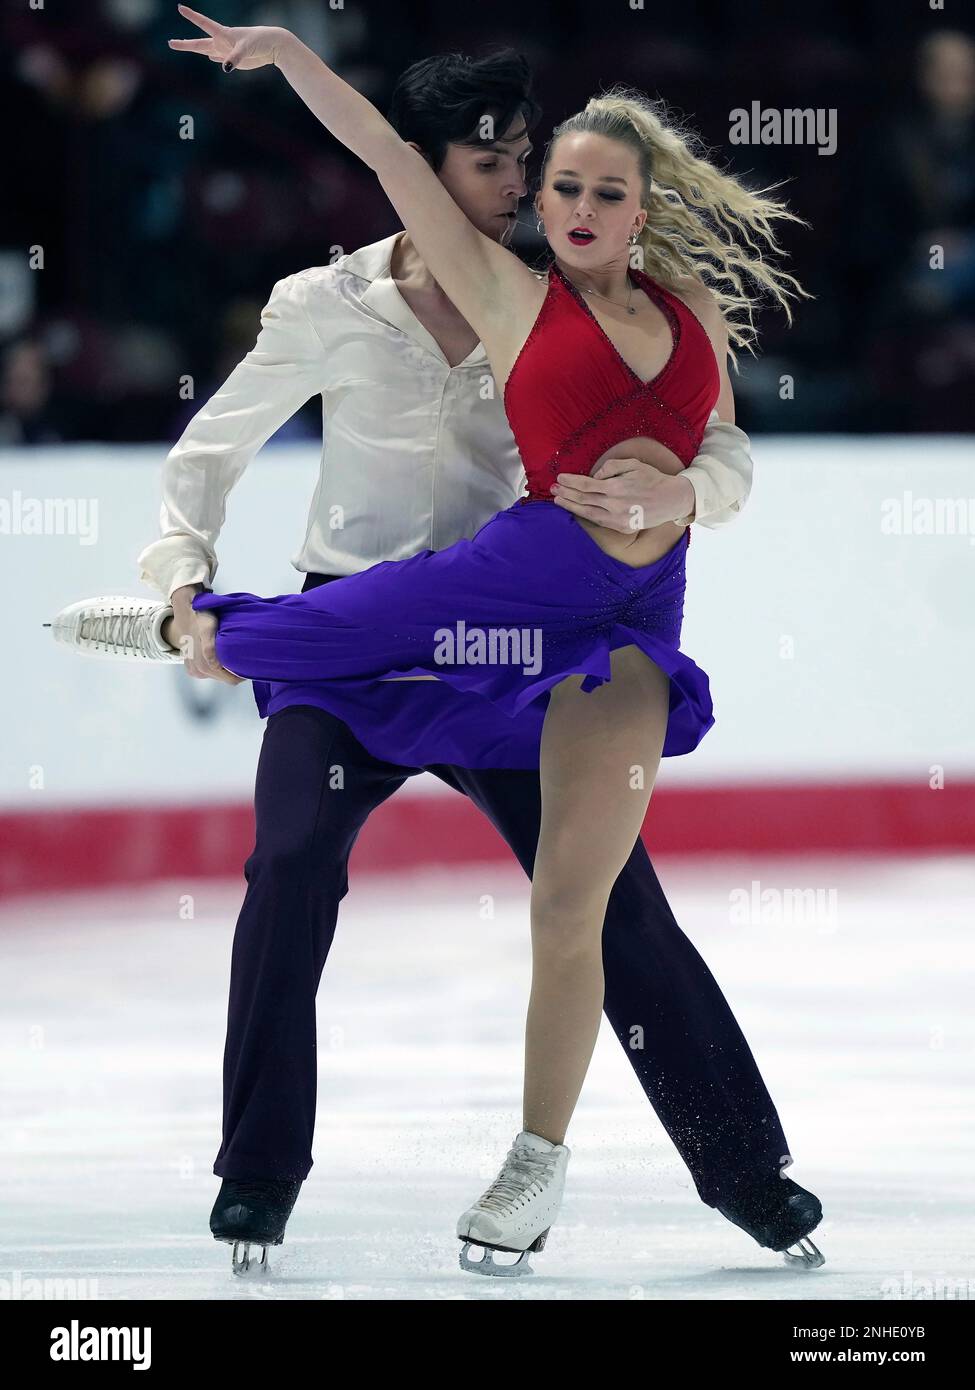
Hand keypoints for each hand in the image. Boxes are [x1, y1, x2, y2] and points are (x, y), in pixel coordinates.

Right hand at [168, 4, 288, 71]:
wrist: (271, 46)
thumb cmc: (259, 41)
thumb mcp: (246, 49)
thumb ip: (234, 58)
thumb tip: (224, 68)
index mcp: (223, 34)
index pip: (203, 23)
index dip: (192, 16)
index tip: (180, 8)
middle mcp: (222, 42)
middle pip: (199, 43)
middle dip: (184, 44)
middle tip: (170, 43)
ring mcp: (226, 51)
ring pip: (206, 51)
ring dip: (194, 49)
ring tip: (181, 45)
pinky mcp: (233, 60)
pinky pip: (220, 59)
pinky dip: (214, 59)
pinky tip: (210, 58)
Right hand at [169, 585, 242, 683]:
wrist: (186, 614)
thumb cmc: (201, 619)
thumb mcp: (207, 629)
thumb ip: (209, 647)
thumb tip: (214, 663)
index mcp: (204, 664)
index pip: (231, 679)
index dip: (243, 674)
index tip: (251, 665)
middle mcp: (198, 671)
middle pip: (225, 679)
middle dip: (235, 671)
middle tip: (244, 658)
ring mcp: (194, 671)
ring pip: (218, 676)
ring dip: (226, 669)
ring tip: (233, 655)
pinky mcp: (191, 669)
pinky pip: (209, 673)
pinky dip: (217, 667)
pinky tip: (221, 656)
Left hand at [550, 457, 694, 532]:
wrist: (671, 500)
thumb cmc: (651, 479)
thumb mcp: (633, 464)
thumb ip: (611, 467)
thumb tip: (595, 474)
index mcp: (616, 487)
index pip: (586, 484)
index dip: (571, 481)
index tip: (560, 478)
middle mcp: (614, 504)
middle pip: (583, 499)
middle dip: (566, 493)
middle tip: (553, 489)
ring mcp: (617, 518)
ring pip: (587, 512)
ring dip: (571, 506)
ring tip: (558, 501)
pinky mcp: (621, 527)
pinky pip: (598, 521)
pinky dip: (585, 515)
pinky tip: (576, 510)